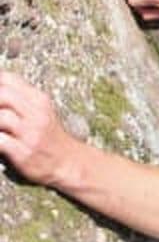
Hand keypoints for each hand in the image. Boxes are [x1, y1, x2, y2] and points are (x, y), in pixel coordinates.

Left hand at [0, 71, 76, 185]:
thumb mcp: (41, 111)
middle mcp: (38, 114)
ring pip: (1, 117)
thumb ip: (20, 98)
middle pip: (3, 95)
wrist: (69, 163)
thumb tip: (1, 91)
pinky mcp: (24, 152)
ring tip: (0, 129)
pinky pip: (0, 141)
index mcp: (39, 100)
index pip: (8, 79)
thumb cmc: (49, 137)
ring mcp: (31, 134)